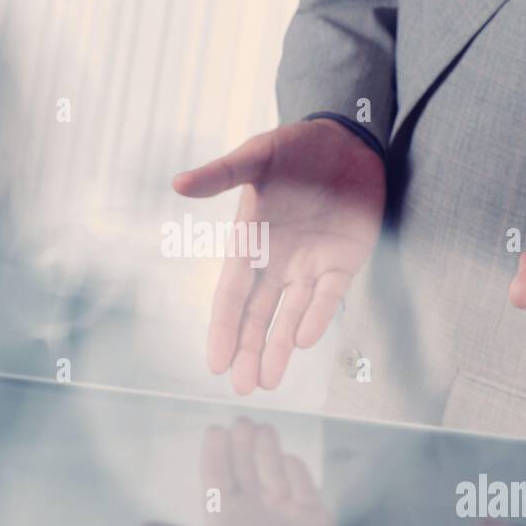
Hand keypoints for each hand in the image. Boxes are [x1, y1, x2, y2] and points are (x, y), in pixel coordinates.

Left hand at [142, 420, 339, 525]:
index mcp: (224, 504)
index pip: (215, 468)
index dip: (214, 448)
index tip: (215, 430)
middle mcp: (249, 492)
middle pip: (242, 453)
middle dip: (242, 437)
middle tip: (243, 425)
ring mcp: (277, 490)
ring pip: (269, 453)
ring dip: (268, 451)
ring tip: (270, 468)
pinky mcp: (304, 493)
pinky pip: (297, 468)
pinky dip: (294, 473)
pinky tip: (294, 496)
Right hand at [173, 119, 383, 393]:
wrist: (348, 136)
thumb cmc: (297, 144)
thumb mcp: (258, 155)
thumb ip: (222, 173)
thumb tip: (177, 182)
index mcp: (252, 241)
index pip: (232, 294)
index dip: (224, 328)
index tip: (215, 364)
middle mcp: (278, 261)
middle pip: (259, 315)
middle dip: (249, 352)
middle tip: (242, 388)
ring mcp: (311, 264)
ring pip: (291, 316)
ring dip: (279, 348)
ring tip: (268, 382)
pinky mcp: (344, 261)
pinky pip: (328, 297)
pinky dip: (316, 318)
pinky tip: (302, 342)